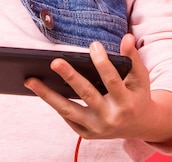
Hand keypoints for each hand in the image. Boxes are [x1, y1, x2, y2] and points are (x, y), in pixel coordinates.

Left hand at [24, 34, 171, 143]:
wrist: (141, 126)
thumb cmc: (137, 95)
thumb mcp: (140, 78)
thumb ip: (133, 57)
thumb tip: (127, 37)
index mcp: (126, 103)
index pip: (111, 81)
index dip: (102, 62)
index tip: (93, 44)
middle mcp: (110, 118)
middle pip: (86, 95)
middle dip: (70, 77)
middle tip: (54, 61)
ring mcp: (97, 129)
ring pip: (68, 110)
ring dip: (47, 95)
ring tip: (30, 80)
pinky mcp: (86, 134)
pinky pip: (67, 117)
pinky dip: (54, 103)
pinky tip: (40, 89)